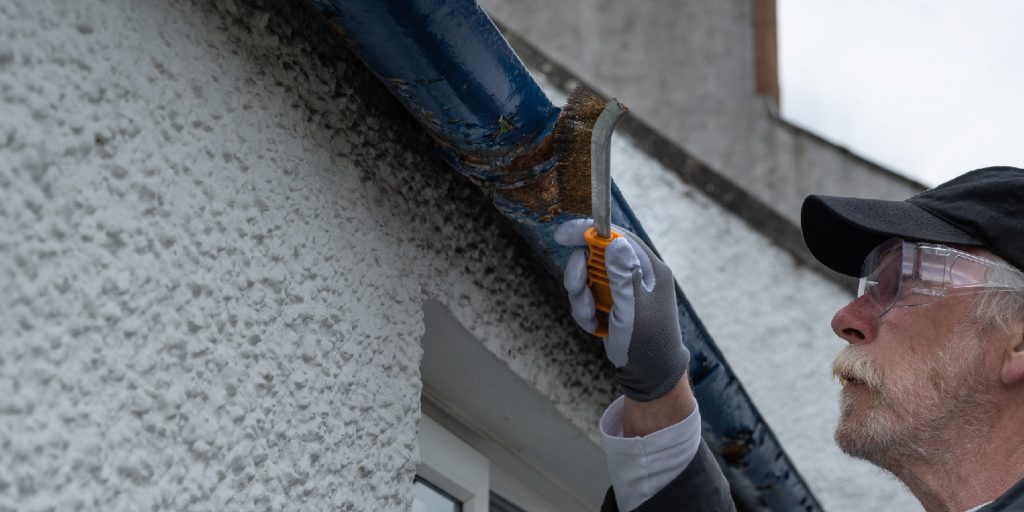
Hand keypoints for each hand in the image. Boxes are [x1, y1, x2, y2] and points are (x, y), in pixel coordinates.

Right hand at [555, 219, 689, 401]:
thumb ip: (622, 277)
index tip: (563, 235)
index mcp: (649, 269)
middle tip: (576, 289)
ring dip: (581, 298)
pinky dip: (585, 311)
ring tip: (591, 317)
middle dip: (581, 274)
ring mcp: (623, 288)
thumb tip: (616, 244)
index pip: (617, 238)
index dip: (589, 232)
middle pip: (596, 256)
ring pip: (587, 277)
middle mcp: (636, 274)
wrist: (649, 374)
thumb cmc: (646, 343)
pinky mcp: (611, 302)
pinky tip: (596, 326)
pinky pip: (587, 296)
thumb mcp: (633, 310)